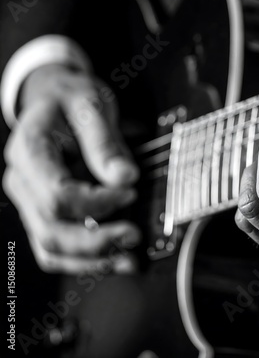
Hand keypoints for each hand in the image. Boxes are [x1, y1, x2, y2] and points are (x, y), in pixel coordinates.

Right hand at [3, 64, 140, 273]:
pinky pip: (55, 249)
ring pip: (50, 247)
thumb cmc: (72, 99)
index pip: (57, 195)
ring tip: (128, 259)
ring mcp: (29, 201)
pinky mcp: (43, 212)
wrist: (56, 99)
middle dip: (97, 240)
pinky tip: (113, 260)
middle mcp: (22, 181)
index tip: (129, 192)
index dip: (97, 202)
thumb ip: (105, 143)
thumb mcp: (92, 106)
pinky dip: (84, 261)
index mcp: (29, 150)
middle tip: (133, 235)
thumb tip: (124, 178)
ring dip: (92, 260)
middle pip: (51, 229)